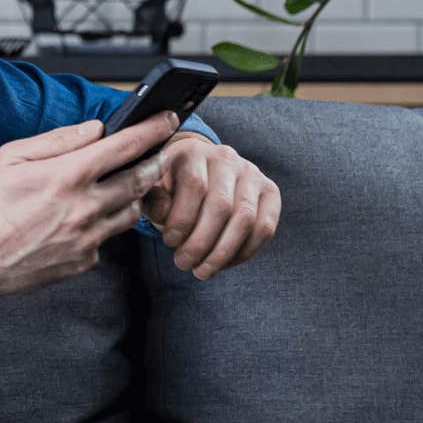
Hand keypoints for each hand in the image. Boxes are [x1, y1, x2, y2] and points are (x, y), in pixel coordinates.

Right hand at [0, 111, 176, 299]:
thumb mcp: (9, 159)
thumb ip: (56, 141)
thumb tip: (94, 129)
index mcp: (66, 176)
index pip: (124, 146)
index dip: (152, 129)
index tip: (169, 119)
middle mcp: (84, 207)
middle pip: (140, 179)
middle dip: (156, 161)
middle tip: (161, 152)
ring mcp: (88, 237)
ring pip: (132, 211)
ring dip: (135, 194)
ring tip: (124, 185)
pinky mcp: (85, 260)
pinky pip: (107, 237)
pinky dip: (104, 224)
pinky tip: (84, 219)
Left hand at [141, 132, 280, 280]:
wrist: (196, 173)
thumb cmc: (169, 187)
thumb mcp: (152, 190)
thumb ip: (153, 201)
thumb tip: (162, 215)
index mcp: (193, 151)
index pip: (195, 185)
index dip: (182, 219)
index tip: (168, 243)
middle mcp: (226, 157)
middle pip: (221, 205)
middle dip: (201, 243)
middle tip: (184, 265)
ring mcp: (252, 173)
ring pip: (246, 218)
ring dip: (223, 252)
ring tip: (202, 271)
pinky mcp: (270, 192)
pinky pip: (265, 227)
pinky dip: (245, 251)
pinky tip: (223, 264)